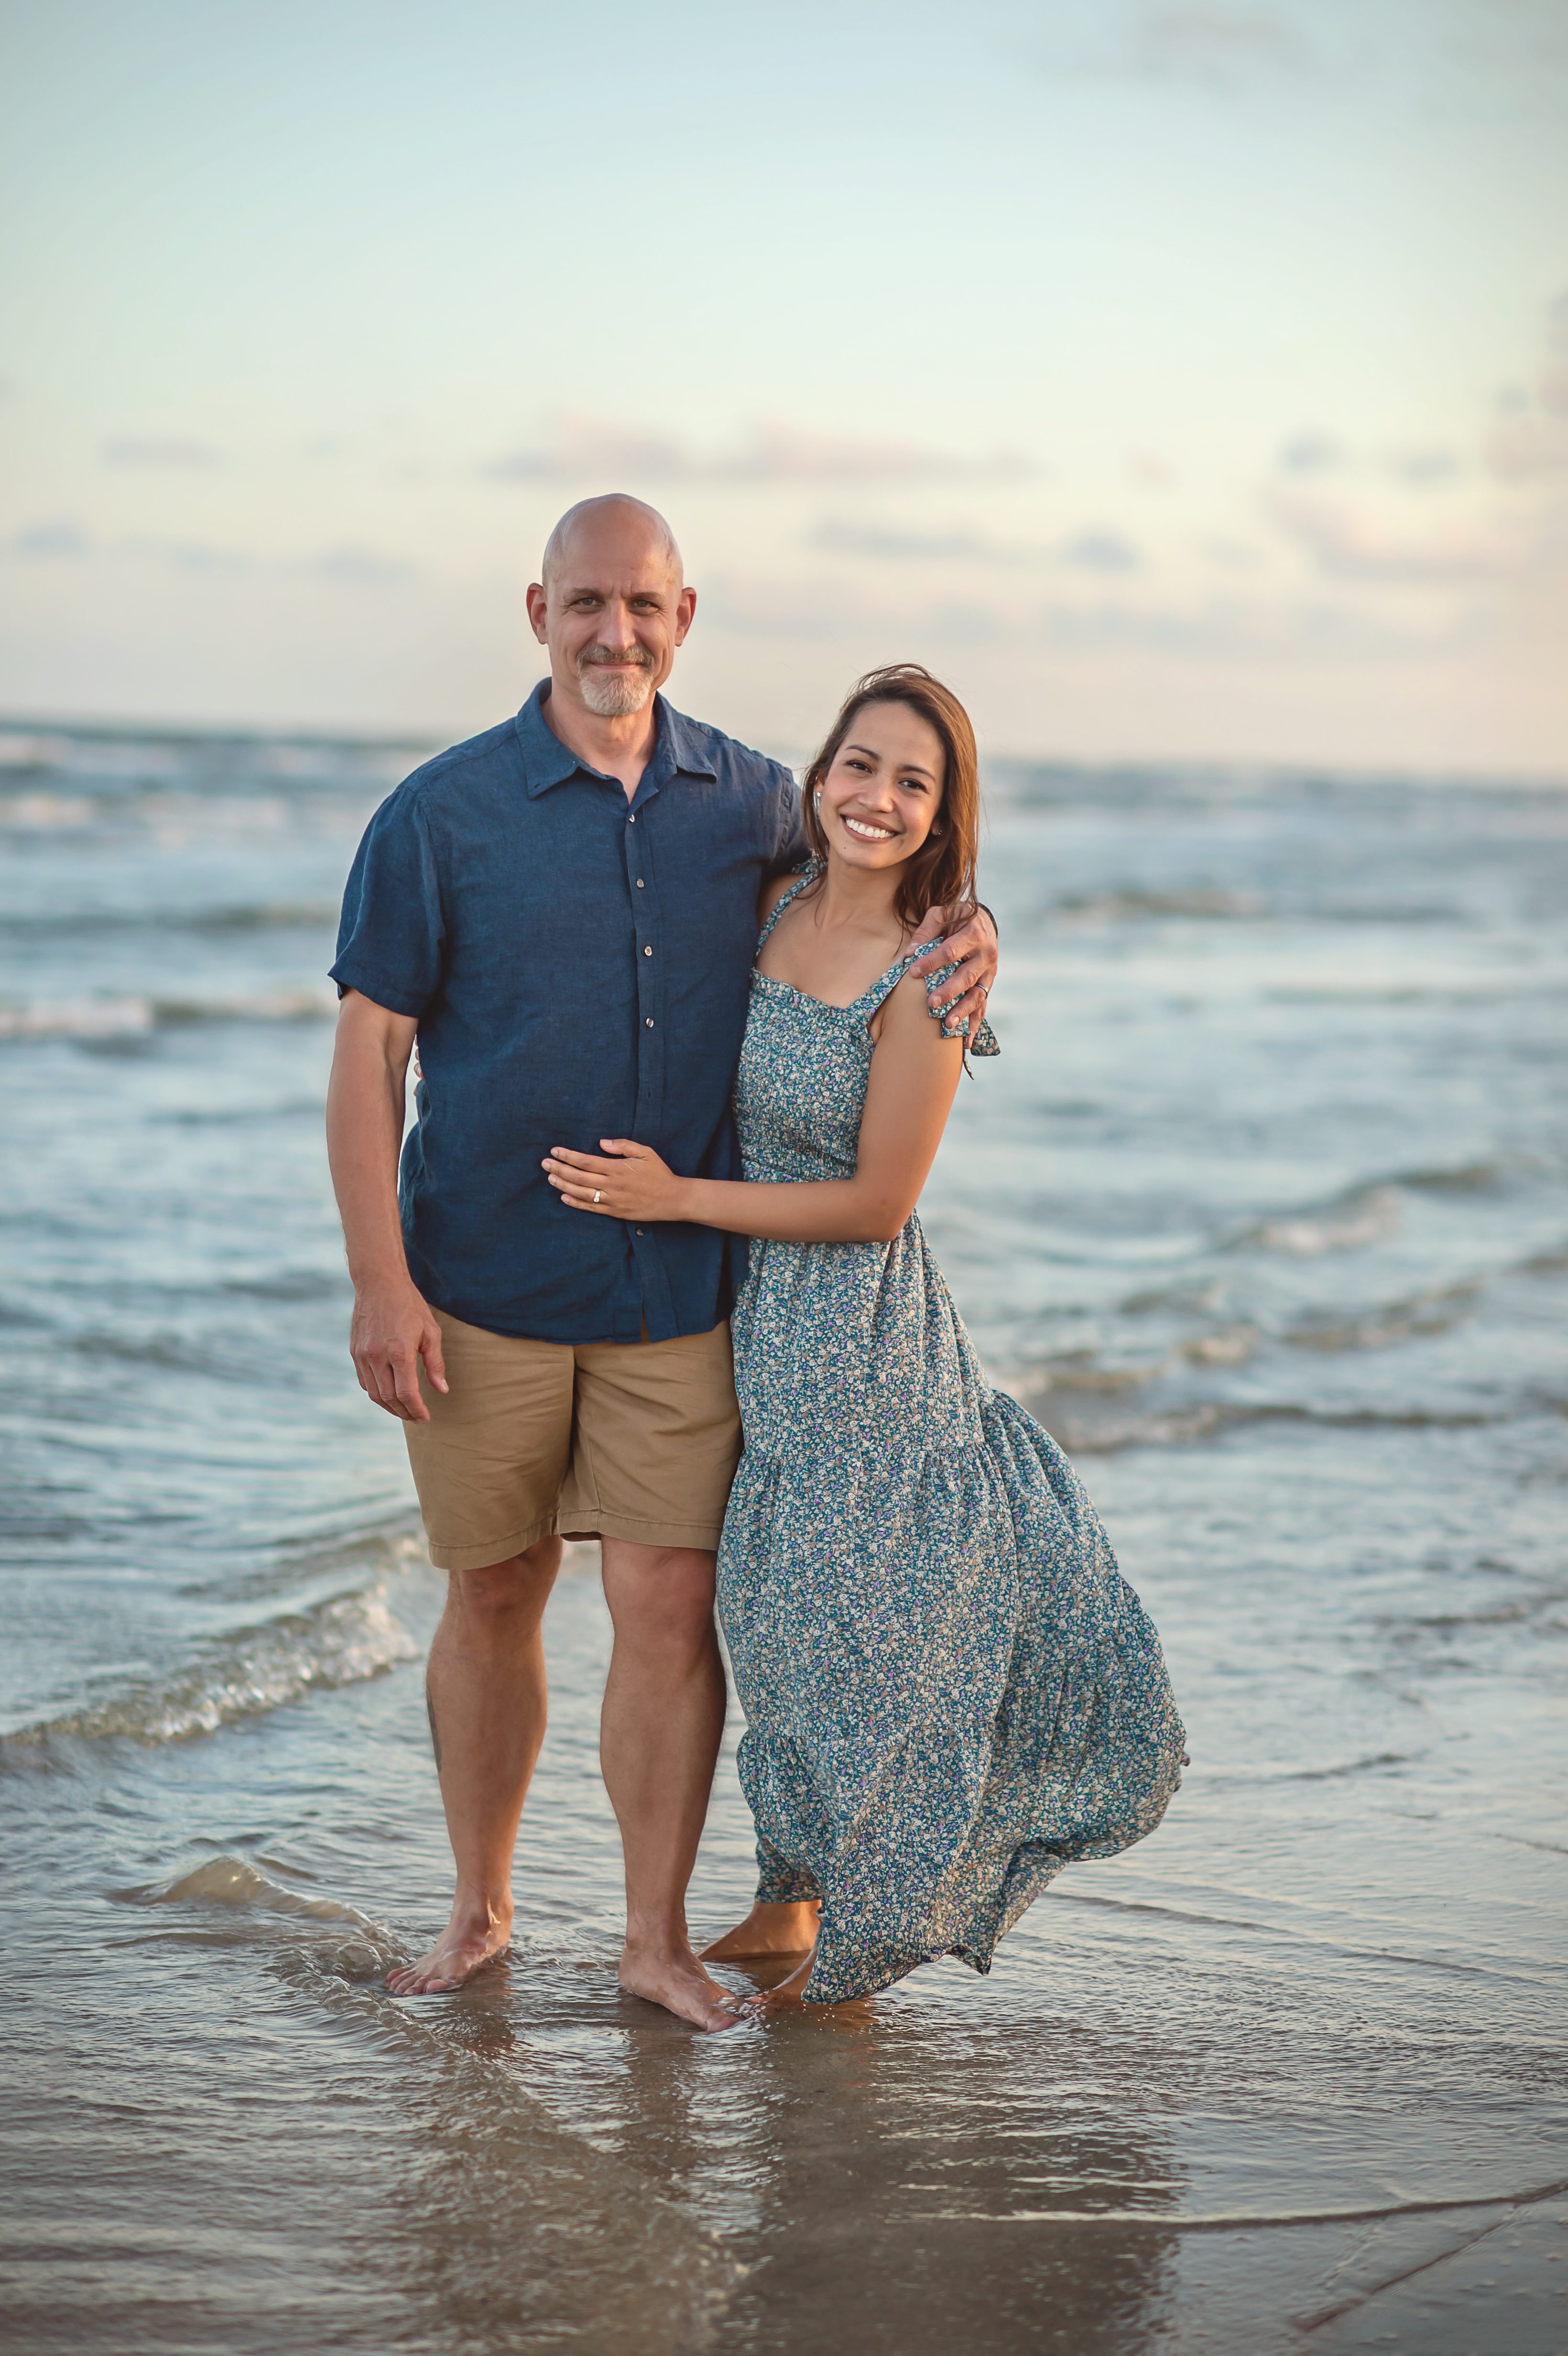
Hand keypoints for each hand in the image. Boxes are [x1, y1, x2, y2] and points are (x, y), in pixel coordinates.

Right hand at [350, 1276, 447, 1421]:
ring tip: (404, 1410)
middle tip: (417, 1417)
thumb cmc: (409, 1305)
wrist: (379, 1283)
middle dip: (404, 1412)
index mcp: (399, 1350)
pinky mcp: (355, 1352)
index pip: (407, 1393)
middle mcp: (377, 1355)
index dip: (416, 1409)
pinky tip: (388, 1394)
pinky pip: (364, 1381)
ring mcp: (363, 1355)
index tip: (425, 1418)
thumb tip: (441, 1390)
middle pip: (389, 1398)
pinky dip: (376, 1393)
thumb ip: (435, 1363)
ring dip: (390, 1406)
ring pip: (374, 1393)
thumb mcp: (430, 1331)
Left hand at [543, 1139, 686, 1221]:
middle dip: (560, 1169)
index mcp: (617, 1168)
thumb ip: (623, 1146)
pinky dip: (575, 1203)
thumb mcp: (645, 1152)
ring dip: (563, 1185)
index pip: (586, 1161)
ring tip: (550, 1178)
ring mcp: (612, 1200)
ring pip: (581, 1193)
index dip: (568, 1156)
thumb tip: (602, 1143)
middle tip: (544, 1164)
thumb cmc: (659, 1173)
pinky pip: (591, 1208)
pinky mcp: (615, 1212)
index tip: (555, 1151)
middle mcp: (612, 1185)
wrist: (672, 1199)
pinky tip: (564, 1197)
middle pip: (579, 1177)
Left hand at [907, 902, 997, 1037]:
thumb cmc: (957, 918)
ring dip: (962, 1012)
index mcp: (974, 934)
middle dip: (948, 991)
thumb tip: (910, 954)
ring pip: (977, 995)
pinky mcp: (988, 984)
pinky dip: (975, 1024)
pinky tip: (966, 1042)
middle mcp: (986, 954)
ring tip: (947, 1026)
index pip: (951, 951)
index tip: (912, 971)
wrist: (984, 922)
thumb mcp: (942, 914)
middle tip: (930, 1004)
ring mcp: (990, 972)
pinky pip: (983, 1007)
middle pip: (966, 977)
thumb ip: (926, 931)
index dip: (932, 962)